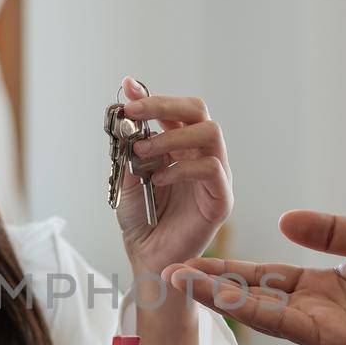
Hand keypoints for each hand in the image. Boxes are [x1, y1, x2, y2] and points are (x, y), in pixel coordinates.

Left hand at [114, 76, 233, 277]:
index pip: (175, 110)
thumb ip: (129, 147)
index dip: (152, 96)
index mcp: (181, 145)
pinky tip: (159, 179)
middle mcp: (202, 154)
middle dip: (163, 105)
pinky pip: (212, 170)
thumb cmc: (141, 218)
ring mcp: (215, 175)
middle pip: (198, 111)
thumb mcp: (127, 177)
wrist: (146, 257)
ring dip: (172, 135)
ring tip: (142, 152)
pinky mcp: (221, 198)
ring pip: (210, 133)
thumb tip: (125, 116)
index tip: (128, 87)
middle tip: (134, 112)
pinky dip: (181, 168)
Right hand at [163, 211, 345, 344]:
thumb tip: (285, 219)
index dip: (231, 270)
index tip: (194, 260)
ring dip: (217, 295)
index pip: (266, 276)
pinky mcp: (329, 338)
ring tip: (178, 279)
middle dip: (210, 284)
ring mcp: (317, 325)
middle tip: (168, 271)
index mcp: (322, 283)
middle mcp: (312, 307)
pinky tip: (220, 295)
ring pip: (256, 308)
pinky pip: (280, 320)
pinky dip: (248, 308)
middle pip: (251, 293)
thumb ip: (330, 230)